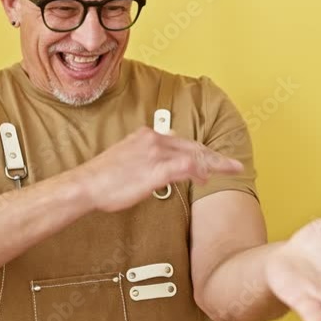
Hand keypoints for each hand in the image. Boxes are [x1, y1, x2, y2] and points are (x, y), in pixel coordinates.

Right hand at [72, 127, 243, 212]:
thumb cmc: (104, 177)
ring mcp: (156, 153)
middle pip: (193, 146)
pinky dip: (199, 171)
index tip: (214, 158)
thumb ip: (147, 156)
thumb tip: (163, 162)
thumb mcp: (128, 159)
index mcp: (147, 135)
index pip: (182, 141)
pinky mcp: (155, 169)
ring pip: (194, 155)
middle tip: (234, 165)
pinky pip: (186, 167)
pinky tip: (206, 178)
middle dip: (215, 156)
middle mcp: (154, 139)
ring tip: (229, 171)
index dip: (201, 151)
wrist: (86, 184)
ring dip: (214, 164)